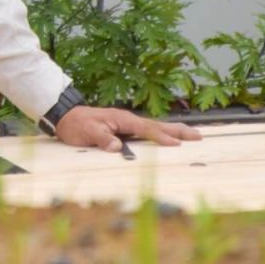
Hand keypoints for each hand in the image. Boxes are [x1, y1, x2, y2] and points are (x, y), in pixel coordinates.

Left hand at [55, 106, 200, 151]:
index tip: (177, 144)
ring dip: (174, 131)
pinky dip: (161, 133)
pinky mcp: (125, 127)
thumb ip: (102, 139)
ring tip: (192, 135)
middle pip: (158, 126)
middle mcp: (128, 119)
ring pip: (155, 127)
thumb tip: (117, 147)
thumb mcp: (87, 132)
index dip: (162, 137)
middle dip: (178, 131)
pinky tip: (169, 138)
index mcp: (122, 119)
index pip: (147, 130)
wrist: (66, 116)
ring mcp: (127, 123)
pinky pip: (148, 131)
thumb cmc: (76, 125)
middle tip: (199, 136)